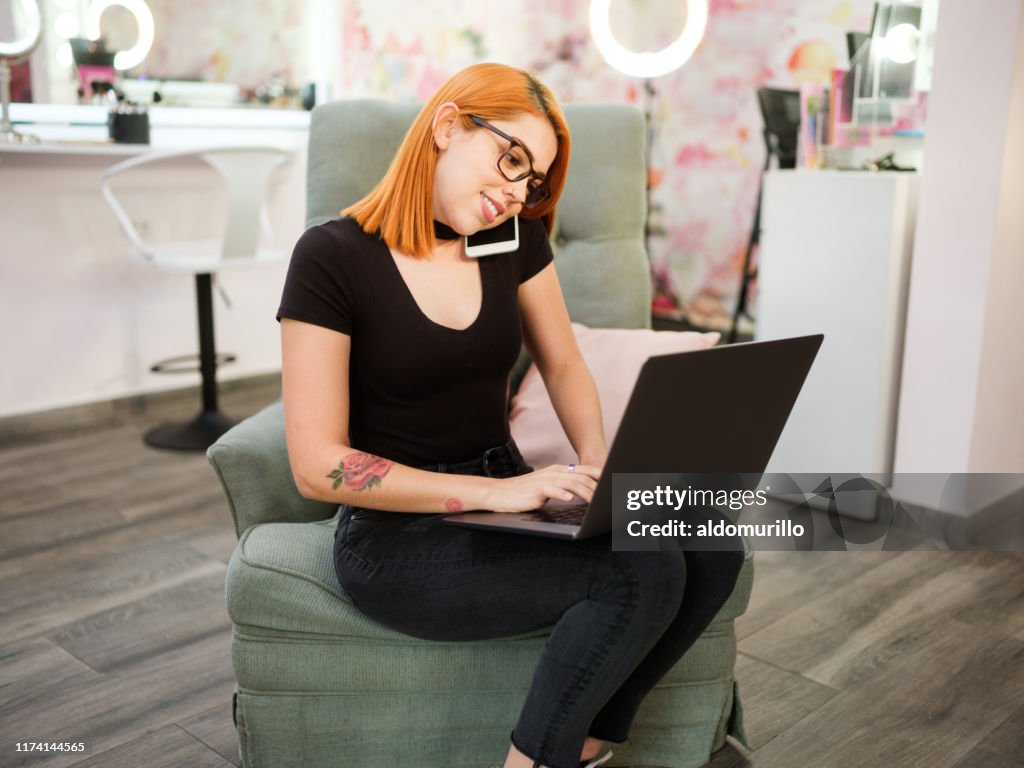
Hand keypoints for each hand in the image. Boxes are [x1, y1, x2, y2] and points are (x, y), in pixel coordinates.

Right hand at [485, 464, 601, 513]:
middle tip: (612, 496)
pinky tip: (570, 499)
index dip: (601, 476)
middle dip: (599, 487)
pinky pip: (552, 490)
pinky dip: (562, 494)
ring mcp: (546, 480)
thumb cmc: (523, 493)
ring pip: (571, 482)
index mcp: (559, 471)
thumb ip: (563, 488)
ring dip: (586, 492)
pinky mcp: (537, 490)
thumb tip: (580, 494)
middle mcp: (555, 473)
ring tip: (597, 501)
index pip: (585, 471)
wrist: (499, 493)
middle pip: (582, 477)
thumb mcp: (546, 488)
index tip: (615, 484)